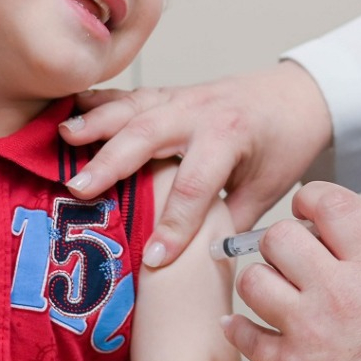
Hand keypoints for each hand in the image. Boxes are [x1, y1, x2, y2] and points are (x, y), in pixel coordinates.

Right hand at [61, 62, 332, 266]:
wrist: (298, 96)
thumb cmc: (284, 143)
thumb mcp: (267, 189)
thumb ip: (230, 223)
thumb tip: (198, 266)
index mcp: (230, 137)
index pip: (195, 186)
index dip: (173, 225)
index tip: (152, 260)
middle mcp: (201, 112)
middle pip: (150, 136)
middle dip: (112, 163)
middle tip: (78, 191)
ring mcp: (182, 98)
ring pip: (133, 109)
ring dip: (96, 125)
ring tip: (62, 140)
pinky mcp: (169, 95)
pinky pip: (129, 97)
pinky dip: (98, 104)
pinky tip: (68, 113)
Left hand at [222, 182, 360, 360]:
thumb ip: (358, 262)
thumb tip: (319, 239)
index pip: (333, 205)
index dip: (312, 198)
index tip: (304, 207)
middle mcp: (337, 293)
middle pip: (279, 236)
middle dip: (279, 245)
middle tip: (287, 260)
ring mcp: (307, 329)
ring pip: (253, 279)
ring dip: (260, 286)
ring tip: (274, 298)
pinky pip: (242, 333)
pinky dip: (241, 330)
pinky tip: (249, 329)